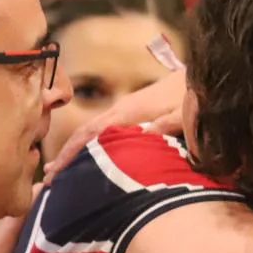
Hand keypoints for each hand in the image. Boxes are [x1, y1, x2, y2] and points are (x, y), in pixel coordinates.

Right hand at [43, 69, 187, 182]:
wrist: (204, 74)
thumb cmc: (194, 95)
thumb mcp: (185, 110)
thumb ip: (168, 122)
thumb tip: (145, 134)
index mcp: (129, 112)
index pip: (91, 132)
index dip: (72, 152)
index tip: (55, 171)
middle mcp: (122, 109)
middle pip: (85, 132)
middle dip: (66, 154)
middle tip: (48, 179)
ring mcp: (127, 110)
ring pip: (93, 132)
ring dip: (76, 150)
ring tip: (60, 172)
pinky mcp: (134, 113)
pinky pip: (105, 131)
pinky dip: (91, 145)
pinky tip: (90, 158)